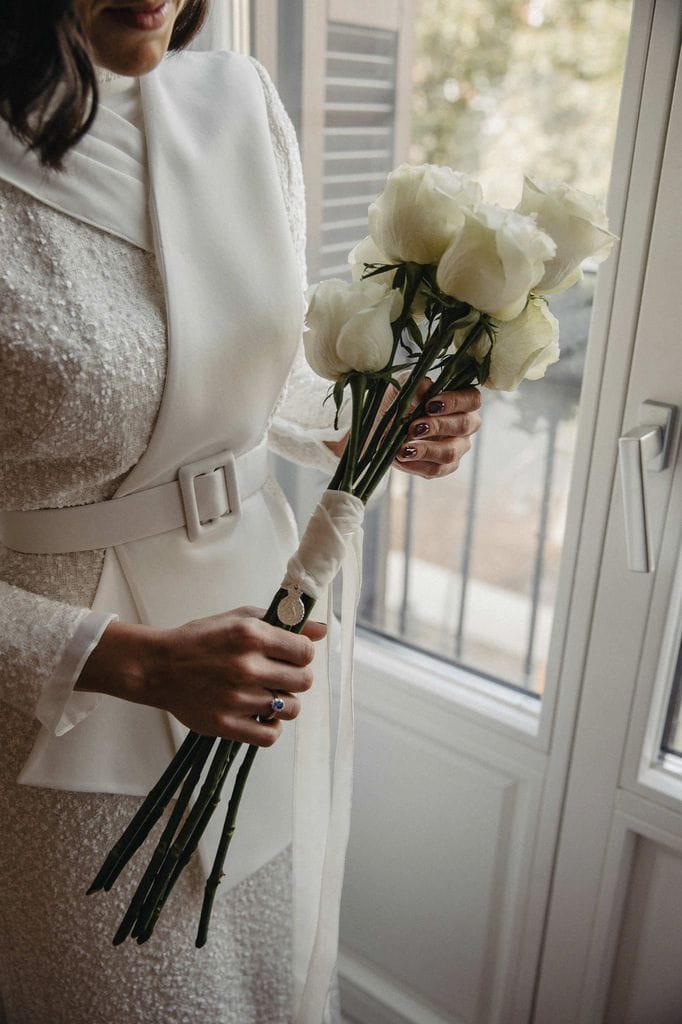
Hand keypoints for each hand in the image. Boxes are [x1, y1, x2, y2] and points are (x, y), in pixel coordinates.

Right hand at [76, 607, 325, 746]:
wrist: (157, 667)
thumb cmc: (199, 639)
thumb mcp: (239, 619)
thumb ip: (282, 623)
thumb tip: (322, 630)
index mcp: (251, 635)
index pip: (305, 651)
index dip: (302, 654)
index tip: (291, 655)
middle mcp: (247, 666)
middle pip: (303, 680)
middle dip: (296, 677)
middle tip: (278, 675)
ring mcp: (237, 698)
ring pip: (290, 708)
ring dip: (284, 702)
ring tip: (268, 695)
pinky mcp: (226, 724)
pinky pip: (270, 735)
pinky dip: (272, 727)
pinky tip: (261, 715)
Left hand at [394, 384, 481, 478]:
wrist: (379, 425)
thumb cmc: (398, 400)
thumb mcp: (403, 386)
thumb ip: (418, 385)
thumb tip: (427, 390)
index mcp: (461, 400)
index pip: (472, 400)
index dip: (455, 402)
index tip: (430, 405)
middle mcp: (464, 424)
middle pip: (465, 426)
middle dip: (438, 426)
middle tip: (414, 427)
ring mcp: (456, 448)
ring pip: (450, 453)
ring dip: (427, 450)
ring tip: (404, 448)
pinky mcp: (442, 467)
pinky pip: (435, 470)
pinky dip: (416, 464)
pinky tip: (400, 457)